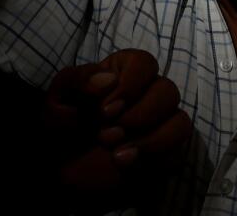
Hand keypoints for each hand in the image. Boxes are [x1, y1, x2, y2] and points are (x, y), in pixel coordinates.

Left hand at [44, 49, 192, 207]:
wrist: (61, 174)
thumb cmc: (62, 131)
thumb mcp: (56, 102)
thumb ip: (76, 82)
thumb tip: (107, 80)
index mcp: (122, 74)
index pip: (145, 63)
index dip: (130, 85)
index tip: (106, 110)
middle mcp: (147, 94)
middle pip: (168, 90)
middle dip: (139, 116)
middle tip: (106, 135)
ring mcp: (159, 124)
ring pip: (181, 121)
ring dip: (152, 139)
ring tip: (118, 154)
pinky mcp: (165, 153)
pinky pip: (178, 151)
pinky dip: (154, 159)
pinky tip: (127, 165)